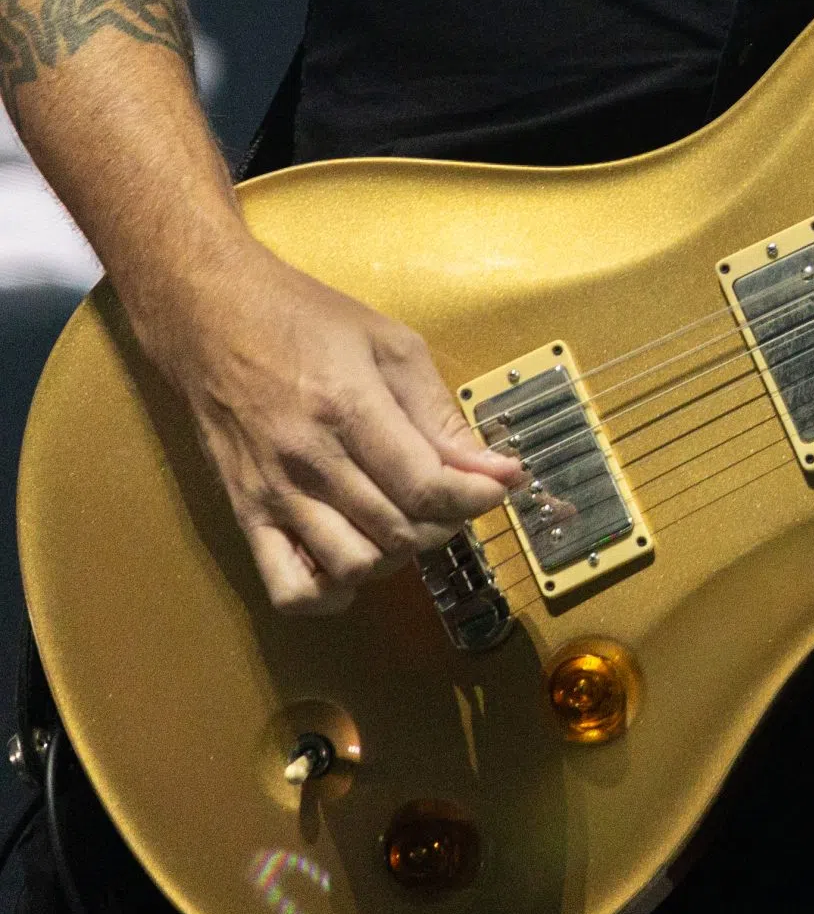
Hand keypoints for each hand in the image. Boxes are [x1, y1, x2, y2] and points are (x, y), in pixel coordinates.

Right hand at [132, 245, 522, 614]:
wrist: (212, 319)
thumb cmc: (306, 321)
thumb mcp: (391, 345)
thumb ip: (441, 414)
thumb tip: (495, 468)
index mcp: (348, 409)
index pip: (425, 485)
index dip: (477, 496)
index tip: (502, 484)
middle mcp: (307, 462)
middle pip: (398, 531)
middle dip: (447, 522)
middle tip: (456, 496)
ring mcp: (271, 494)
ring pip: (353, 565)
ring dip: (397, 556)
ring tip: (408, 521)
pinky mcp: (244, 515)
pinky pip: (287, 588)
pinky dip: (329, 594)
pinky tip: (354, 564)